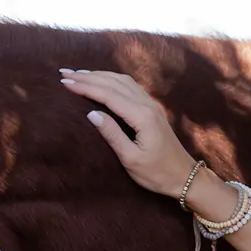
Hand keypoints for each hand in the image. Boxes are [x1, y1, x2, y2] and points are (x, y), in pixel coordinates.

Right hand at [59, 69, 196, 198]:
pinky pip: (130, 86)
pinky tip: (101, 80)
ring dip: (99, 75)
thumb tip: (91, 113)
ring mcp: (152, 105)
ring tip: (78, 75)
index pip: (108, 95)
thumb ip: (112, 135)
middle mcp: (147, 106)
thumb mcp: (132, 159)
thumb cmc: (158, 174)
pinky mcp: (152, 109)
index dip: (85, 87)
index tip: (65, 83)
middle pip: (114, 83)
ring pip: (122, 81)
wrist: (185, 177)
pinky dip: (112, 80)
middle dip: (88, 76)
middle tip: (64, 73)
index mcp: (142, 117)